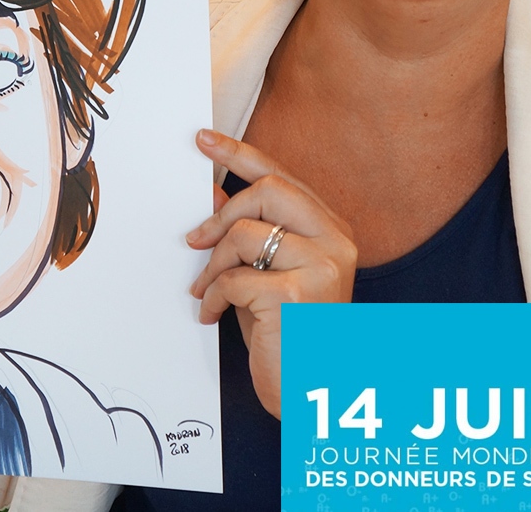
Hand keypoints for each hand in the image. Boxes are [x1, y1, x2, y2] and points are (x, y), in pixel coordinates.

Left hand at [186, 129, 355, 417]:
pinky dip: (213, 296)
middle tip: (195, 240)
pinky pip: (235, 277)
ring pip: (245, 235)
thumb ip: (250, 234)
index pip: (282, 176)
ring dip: (212, 263)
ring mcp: (322, 267)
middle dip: (222, 214)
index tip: (204, 139)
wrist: (310, 392)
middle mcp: (335, 242)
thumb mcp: (268, 274)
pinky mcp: (298, 296)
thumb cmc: (289, 334)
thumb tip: (211, 194)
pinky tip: (212, 314)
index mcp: (332, 230)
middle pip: (266, 192)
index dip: (240, 154)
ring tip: (203, 289)